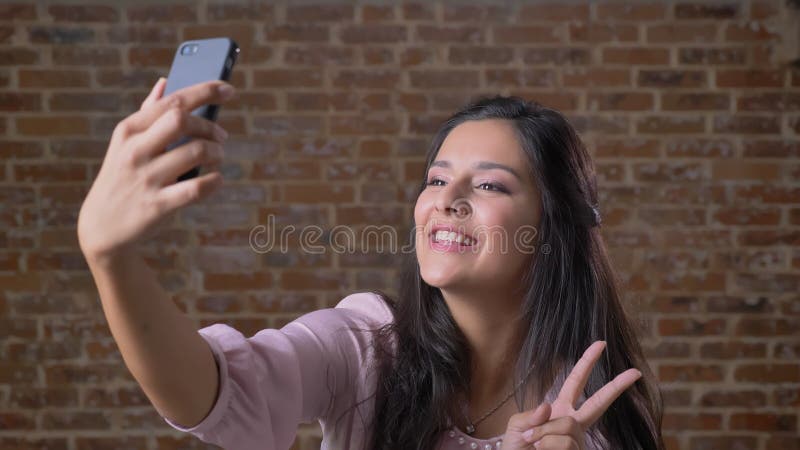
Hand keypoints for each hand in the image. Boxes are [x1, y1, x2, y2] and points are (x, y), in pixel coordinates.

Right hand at [77, 77, 235, 262]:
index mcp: (129, 130)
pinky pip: (197, 188)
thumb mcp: (125, 145)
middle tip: (221, 136)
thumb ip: (147, 114)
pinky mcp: (157, 205)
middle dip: (209, 125)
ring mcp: (146, 178)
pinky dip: (215, 181)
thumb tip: (165, 83)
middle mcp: (135, 151)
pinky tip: (216, 180)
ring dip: (217, 152)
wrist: (100, 227)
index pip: (172, 101)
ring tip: (218, 158)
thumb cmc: (121, 179)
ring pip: (196, 152)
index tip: (228, 89)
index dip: (205, 91)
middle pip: (181, 120)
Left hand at [502, 341, 641, 448]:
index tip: (601, 344)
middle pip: (597, 402)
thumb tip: (549, 407)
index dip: (586, 362)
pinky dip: (546, 445)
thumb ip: (531, 416)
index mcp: (559, 410)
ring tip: (534, 444)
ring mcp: (578, 441)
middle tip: (635, 372)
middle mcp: (574, 424)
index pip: (575, 382)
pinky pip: (565, 442)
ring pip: (568, 425)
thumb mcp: (517, 427)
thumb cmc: (518, 449)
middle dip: (616, 386)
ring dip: (544, 433)